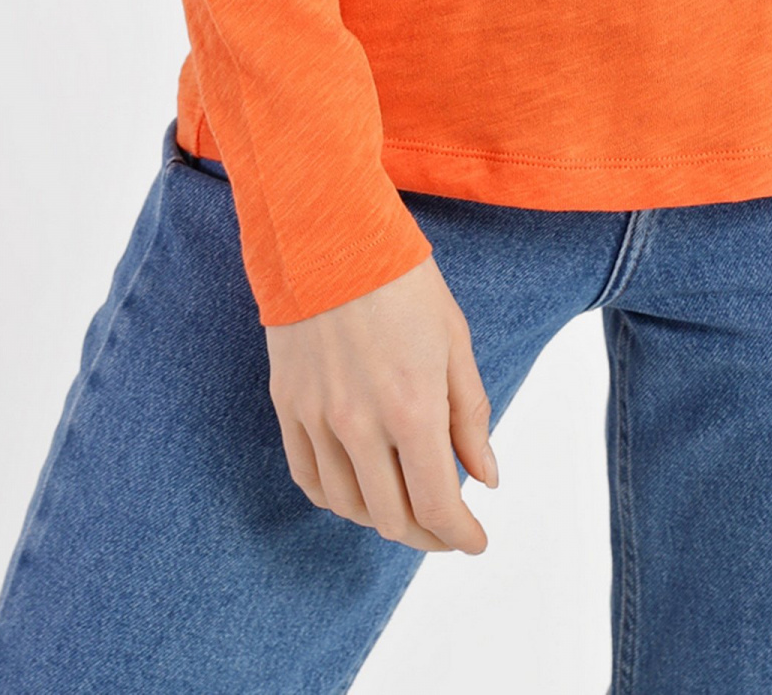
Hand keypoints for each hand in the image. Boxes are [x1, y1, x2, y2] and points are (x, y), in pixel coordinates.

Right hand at [265, 251, 499, 551]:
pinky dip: (336, 498)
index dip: (460, 536)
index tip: (476, 540)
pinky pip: (308, 478)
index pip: (437, 506)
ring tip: (407, 506)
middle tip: (448, 528)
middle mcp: (360, 425)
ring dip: (383, 518)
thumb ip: (470, 415)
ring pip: (349, 506)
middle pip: (393, 517)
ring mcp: (317, 418)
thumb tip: (484, 479)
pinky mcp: (287, 405)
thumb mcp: (454, 340)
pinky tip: (357, 491)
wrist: (327, 231)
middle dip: (428, 534)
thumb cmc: (401, 278)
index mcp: (412, 409)